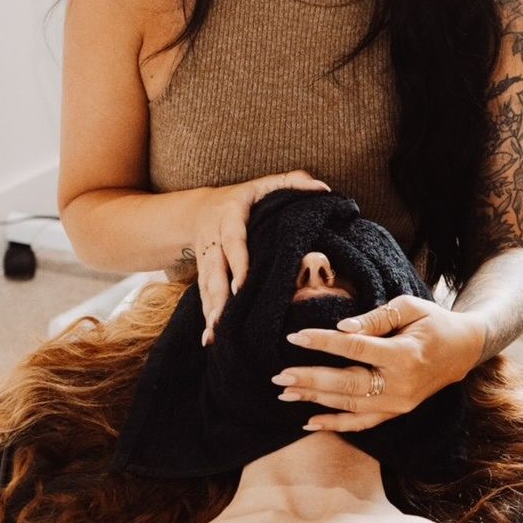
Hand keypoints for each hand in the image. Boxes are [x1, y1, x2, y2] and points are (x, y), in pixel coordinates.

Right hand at [193, 170, 330, 344]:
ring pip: (206, 287)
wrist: (199, 210)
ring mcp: (206, 259)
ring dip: (211, 312)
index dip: (238, 263)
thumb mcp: (265, 184)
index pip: (234, 241)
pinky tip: (210, 340)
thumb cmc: (245, 198)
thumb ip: (293, 182)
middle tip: (223, 320)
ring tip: (214, 336)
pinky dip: (207, 317)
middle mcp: (213, 239)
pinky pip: (203, 297)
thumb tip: (324, 188)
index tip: (241, 286)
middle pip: (214, 270)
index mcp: (229, 216)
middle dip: (218, 297)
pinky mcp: (203, 275)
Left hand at [271, 294, 484, 431]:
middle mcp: (400, 385)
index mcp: (404, 355)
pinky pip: (362, 423)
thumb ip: (377, 318)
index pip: (356, 349)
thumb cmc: (434, 322)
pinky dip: (335, 425)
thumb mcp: (410, 308)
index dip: (324, 342)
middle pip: (347, 384)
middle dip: (311, 380)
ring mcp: (398, 403)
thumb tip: (343, 329)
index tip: (295, 337)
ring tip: (285, 392)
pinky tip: (309, 421)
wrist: (463, 350)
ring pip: (350, 406)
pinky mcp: (396, 411)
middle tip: (280, 376)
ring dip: (315, 400)